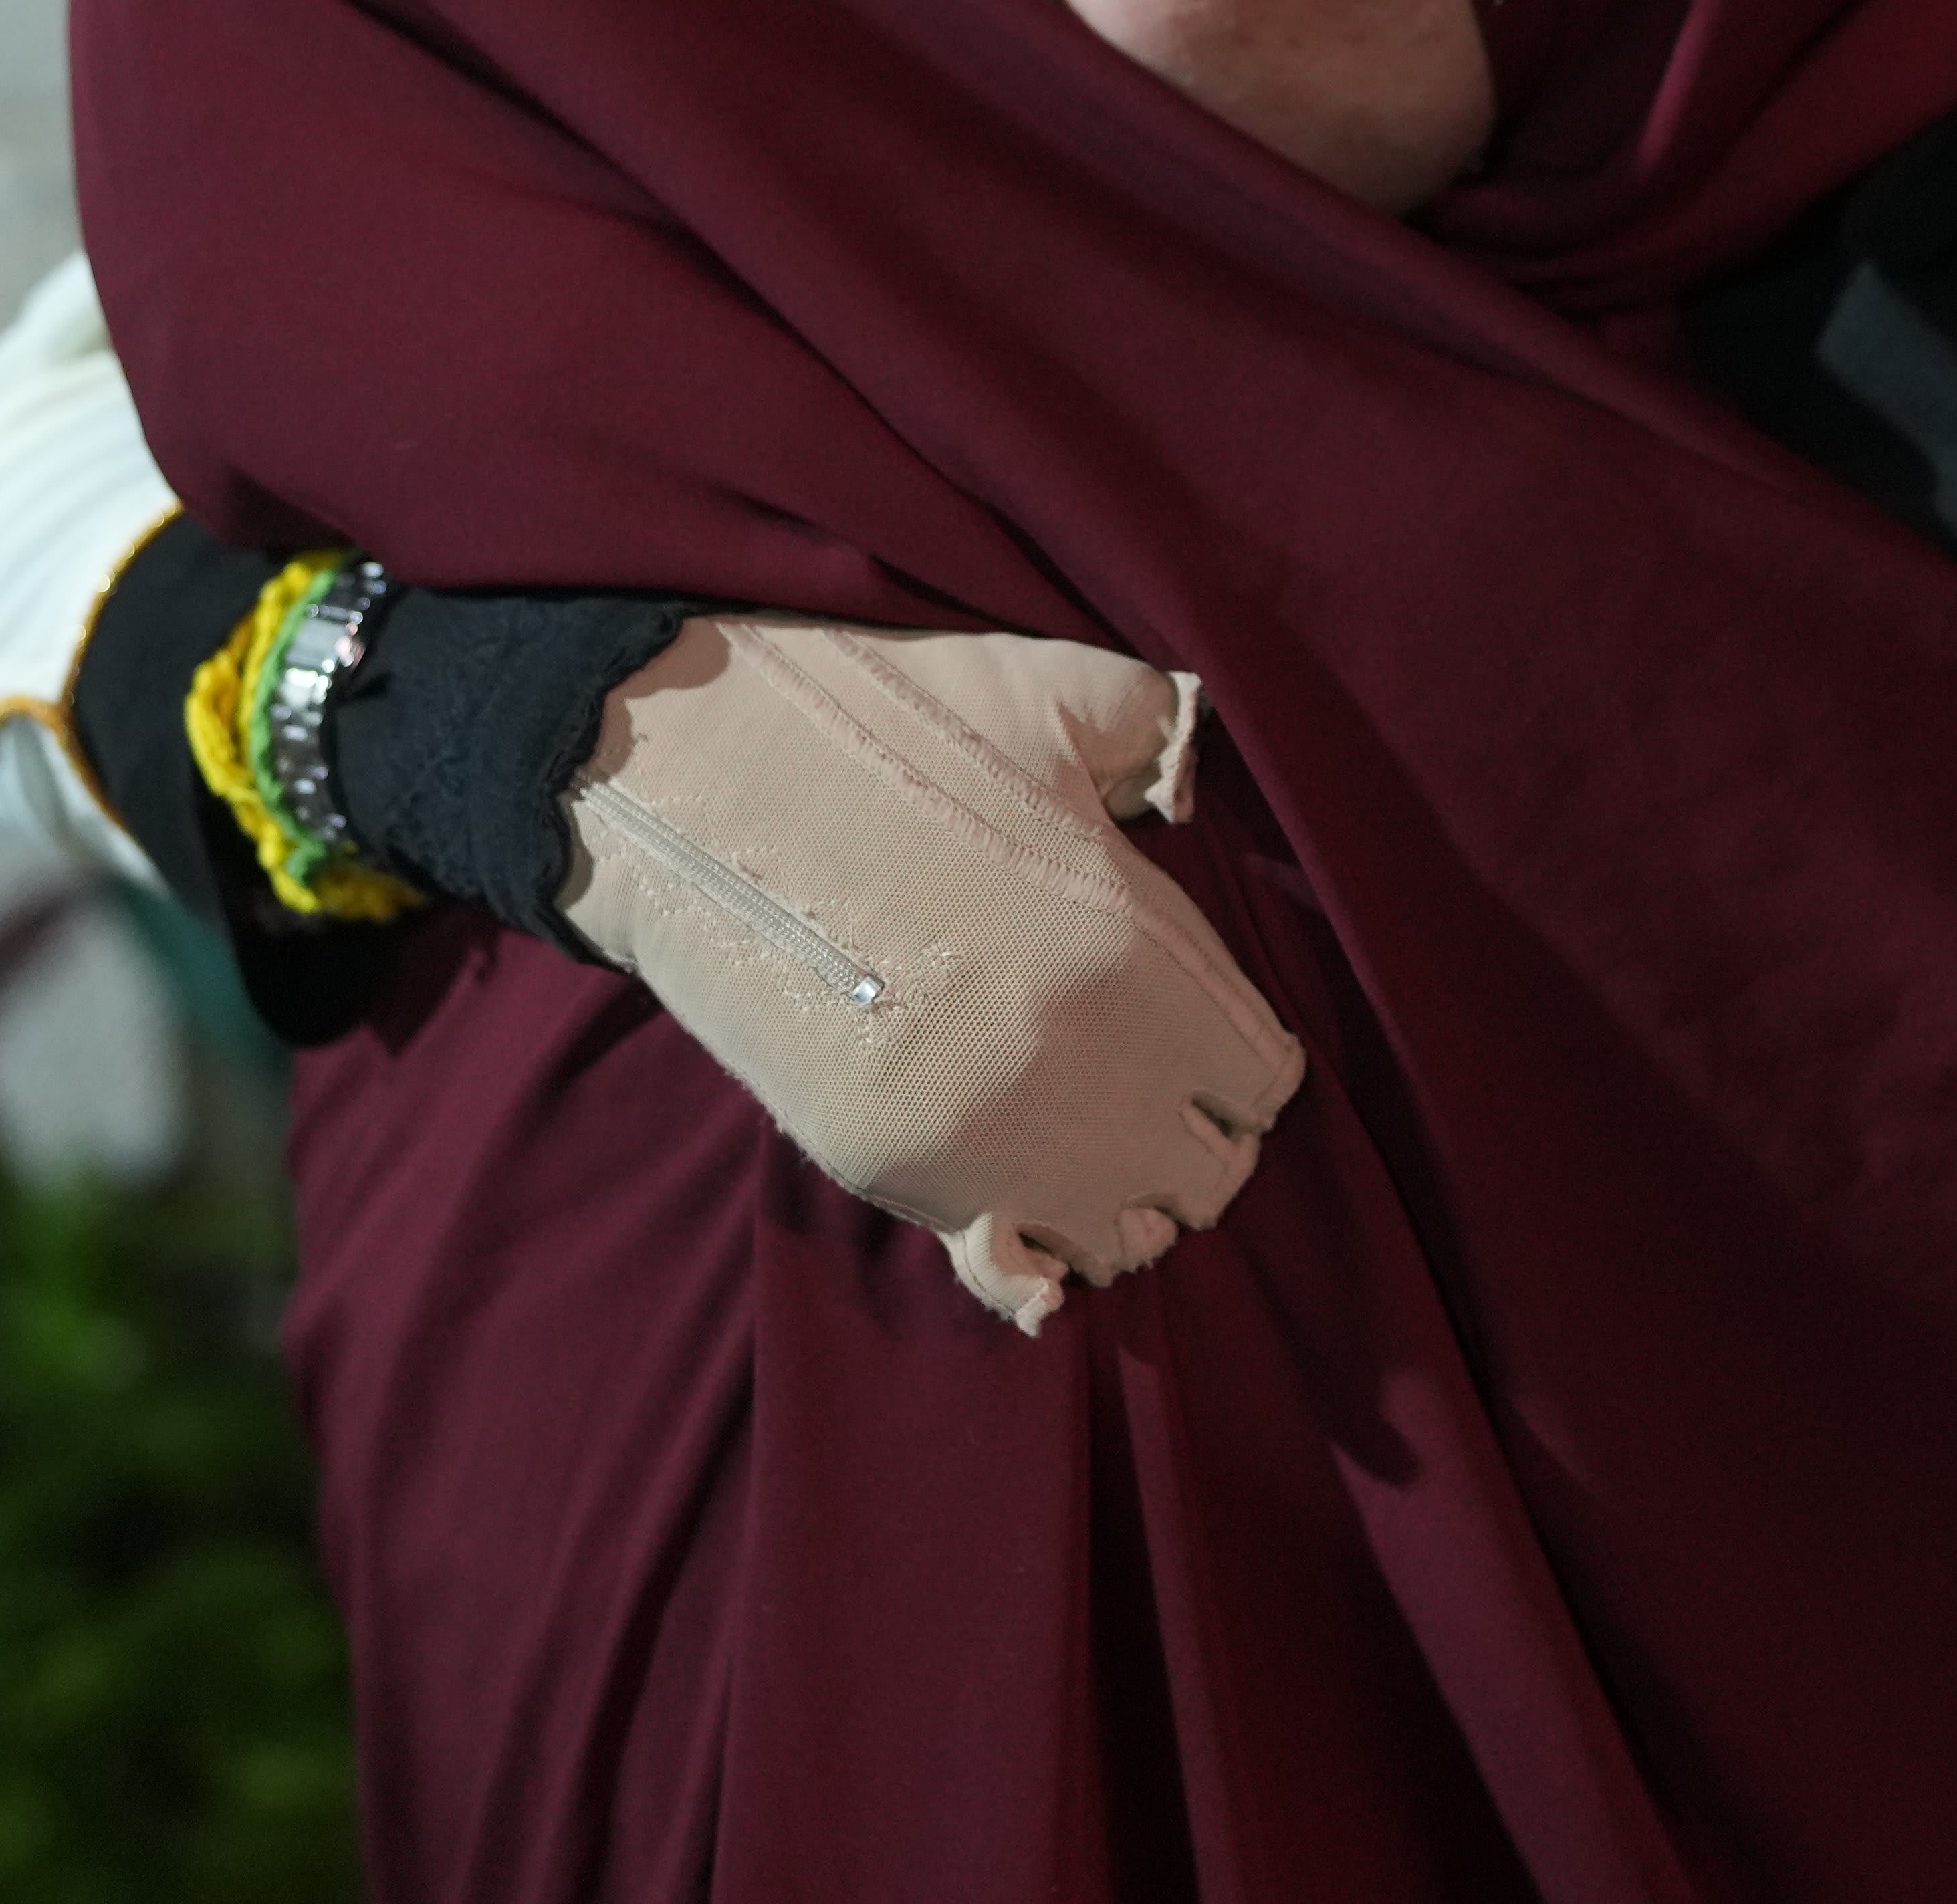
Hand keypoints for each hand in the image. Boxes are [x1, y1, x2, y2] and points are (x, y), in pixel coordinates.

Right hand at [558, 619, 1302, 1332]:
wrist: (694, 787)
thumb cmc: (884, 724)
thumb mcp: (1054, 688)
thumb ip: (1158, 731)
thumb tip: (1188, 782)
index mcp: (1141, 953)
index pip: (1262, 1083)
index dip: (1243, 1063)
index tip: (1207, 1040)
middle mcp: (1082, 1066)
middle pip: (1208, 1177)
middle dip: (1193, 1137)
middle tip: (1149, 1092)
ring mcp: (984, 1135)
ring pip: (1121, 1240)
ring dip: (1120, 1200)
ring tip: (1086, 1144)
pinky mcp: (893, 1171)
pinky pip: (1012, 1268)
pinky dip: (1035, 1253)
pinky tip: (1026, 1203)